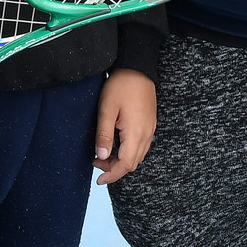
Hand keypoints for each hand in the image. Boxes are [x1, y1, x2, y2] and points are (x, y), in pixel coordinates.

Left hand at [93, 68, 155, 184]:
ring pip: (138, 156)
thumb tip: (101, 157)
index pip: (126, 164)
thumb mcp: (106, 109)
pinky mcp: (150, 124)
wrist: (138, 67)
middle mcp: (147, 134)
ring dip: (122, 161)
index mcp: (136, 132)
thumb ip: (104, 135)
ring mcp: (150, 129)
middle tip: (96, 162)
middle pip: (133, 163)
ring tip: (104, 154)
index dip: (112, 174)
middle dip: (115, 168)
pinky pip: (141, 146)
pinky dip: (129, 152)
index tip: (99, 179)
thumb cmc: (121, 85)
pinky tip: (117, 146)